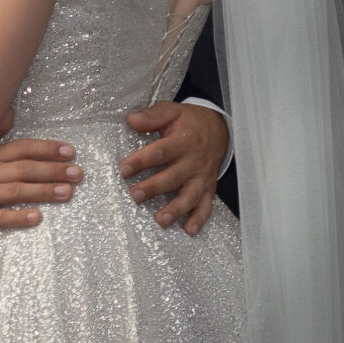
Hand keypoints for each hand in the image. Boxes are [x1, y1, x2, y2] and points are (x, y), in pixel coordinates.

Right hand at [0, 115, 82, 237]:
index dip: (47, 149)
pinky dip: (18, 217)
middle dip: (54, 170)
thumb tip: (10, 114)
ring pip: (17, 191)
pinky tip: (36, 218)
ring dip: (44, 192)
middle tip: (78, 173)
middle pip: (25, 169)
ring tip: (67, 193)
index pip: (23, 149)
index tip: (70, 151)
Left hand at [121, 101, 227, 234]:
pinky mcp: (208, 188)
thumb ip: (152, 116)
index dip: (142, 160)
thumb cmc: (189, 122)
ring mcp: (202, 178)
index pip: (160, 152)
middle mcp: (194, 162)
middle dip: (154, 188)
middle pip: (173, 177)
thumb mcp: (172, 111)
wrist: (219, 130)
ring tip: (161, 220)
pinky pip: (206, 206)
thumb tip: (131, 120)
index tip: (124, 169)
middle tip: (135, 196)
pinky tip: (189, 230)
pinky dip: (199, 219)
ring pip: (189, 196)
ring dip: (176, 209)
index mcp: (184, 141)